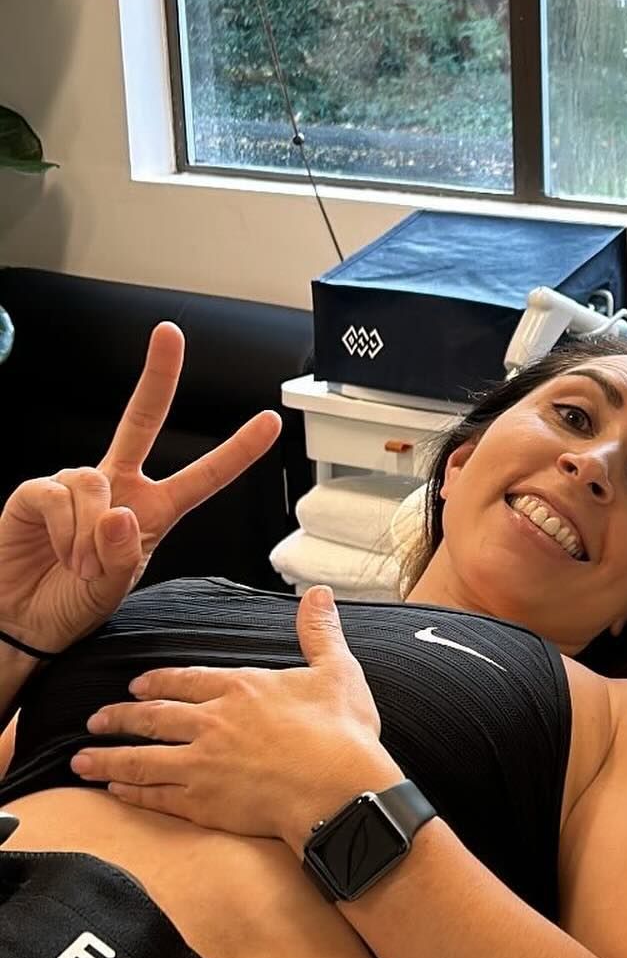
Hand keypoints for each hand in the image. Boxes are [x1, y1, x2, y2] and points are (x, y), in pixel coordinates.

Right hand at [0, 322, 280, 654]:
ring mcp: (75, 485)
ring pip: (96, 482)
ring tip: (81, 563)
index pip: (203, 476)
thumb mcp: (113, 588)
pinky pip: (59, 495)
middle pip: (141, 420)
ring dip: (90, 533)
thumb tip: (115, 512)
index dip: (236, 450)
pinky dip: (65, 529)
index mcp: (152, 511)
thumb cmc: (72, 603)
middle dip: (157, 375)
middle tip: (170, 334)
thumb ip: (123, 554)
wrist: (23, 624)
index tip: (270, 421)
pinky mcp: (35, 491)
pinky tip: (58, 551)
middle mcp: (116, 488)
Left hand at [70, 587, 403, 848]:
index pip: (186, 680)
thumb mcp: (336, 670)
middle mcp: (212, 722)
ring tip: (82, 759)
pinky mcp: (202, 803)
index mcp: (241, 688)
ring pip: (141, 758)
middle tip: (95, 719)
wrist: (338, 790)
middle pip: (153, 717)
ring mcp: (201, 764)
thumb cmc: (342, 733)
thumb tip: (318, 592)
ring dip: (108, 758)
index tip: (136, 686)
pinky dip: (131, 792)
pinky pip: (155, 795)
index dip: (158, 682)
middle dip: (119, 717)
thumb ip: (319, 631)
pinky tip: (115, 792)